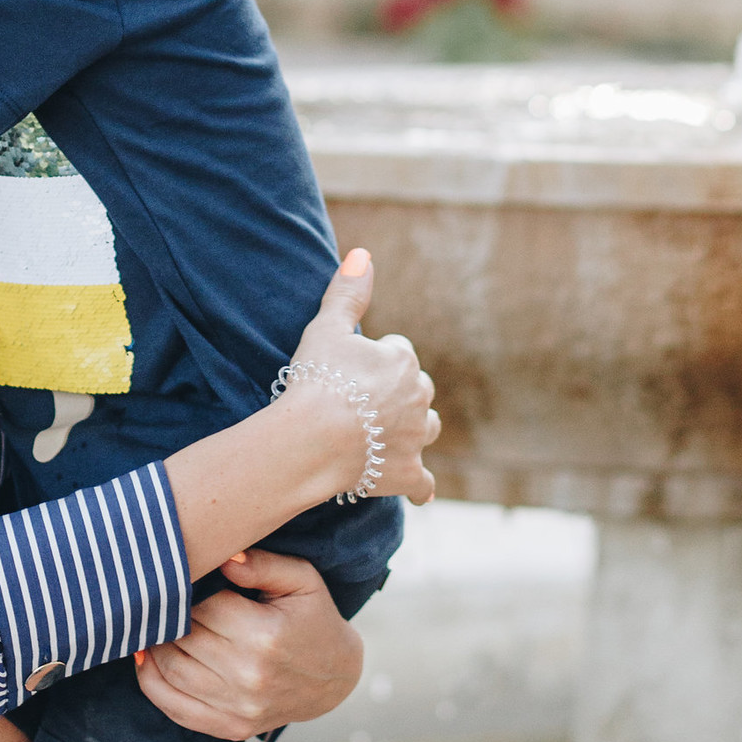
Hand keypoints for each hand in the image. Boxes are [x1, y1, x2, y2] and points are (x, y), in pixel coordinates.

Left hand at [135, 550, 362, 740]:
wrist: (334, 678)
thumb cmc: (314, 620)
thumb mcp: (301, 580)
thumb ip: (262, 564)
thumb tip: (224, 558)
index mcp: (265, 635)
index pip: (201, 607)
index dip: (187, 591)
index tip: (182, 579)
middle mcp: (249, 676)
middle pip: (182, 638)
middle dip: (168, 616)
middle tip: (160, 600)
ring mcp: (239, 707)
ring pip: (170, 670)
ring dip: (155, 646)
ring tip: (153, 625)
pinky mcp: (231, 728)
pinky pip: (174, 707)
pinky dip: (151, 682)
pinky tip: (147, 658)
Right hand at [284, 249, 437, 505]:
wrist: (313, 437)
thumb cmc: (317, 379)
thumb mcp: (327, 327)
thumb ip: (347, 291)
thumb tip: (362, 253)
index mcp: (402, 361)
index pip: (398, 353)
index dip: (376, 359)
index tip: (353, 370)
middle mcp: (418, 398)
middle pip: (419, 390)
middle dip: (401, 393)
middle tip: (367, 402)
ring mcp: (415, 439)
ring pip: (428, 430)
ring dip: (415, 430)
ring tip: (391, 434)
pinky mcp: (407, 475)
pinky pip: (424, 483)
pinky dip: (419, 485)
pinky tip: (416, 488)